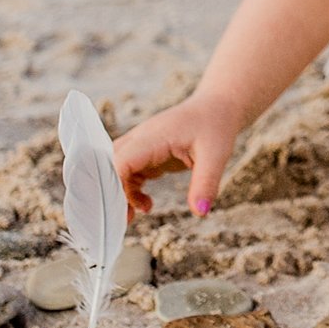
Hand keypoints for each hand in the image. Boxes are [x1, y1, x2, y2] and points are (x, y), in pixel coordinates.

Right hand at [110, 90, 242, 217]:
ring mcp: (142, 146)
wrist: (217, 107)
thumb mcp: (215, 156)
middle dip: (111, 193)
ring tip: (133, 217)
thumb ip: (205, 183)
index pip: (121, 160)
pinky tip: (146, 205)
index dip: (114, 186)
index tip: (119, 211)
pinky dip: (130, 192)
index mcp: (153, 137)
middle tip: (123, 220)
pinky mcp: (147, 154)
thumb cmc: (215, 126)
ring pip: (116, 170)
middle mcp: (142, 139)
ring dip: (120, 194)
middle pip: (111, 165)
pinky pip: (128, 173)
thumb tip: (199, 213)